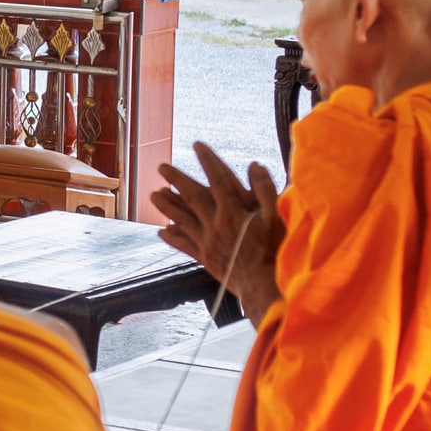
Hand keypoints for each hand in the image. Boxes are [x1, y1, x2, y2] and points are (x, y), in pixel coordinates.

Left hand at [150, 143, 285, 319]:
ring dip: (167, 206)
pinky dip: (172, 237)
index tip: (197, 145)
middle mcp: (215, 223)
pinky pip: (184, 245)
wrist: (263, 285)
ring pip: (182, 219)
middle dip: (176, 180)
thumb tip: (254, 165)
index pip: (218, 179)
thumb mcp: (276, 216)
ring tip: (153, 195)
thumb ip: (265, 189)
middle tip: (161, 166)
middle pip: (192, 197)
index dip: (207, 161)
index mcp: (233, 211)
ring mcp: (207, 242)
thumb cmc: (274, 250)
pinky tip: (161, 231)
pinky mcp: (205, 258)